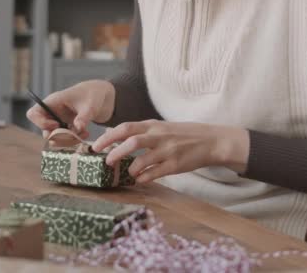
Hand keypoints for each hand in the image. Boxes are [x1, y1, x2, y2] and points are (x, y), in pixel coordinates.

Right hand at [26, 80, 115, 137]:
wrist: (101, 97)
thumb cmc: (93, 95)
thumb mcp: (91, 104)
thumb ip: (84, 116)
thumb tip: (77, 129)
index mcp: (53, 102)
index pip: (33, 114)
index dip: (41, 123)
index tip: (57, 125)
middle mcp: (52, 113)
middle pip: (44, 131)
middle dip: (59, 136)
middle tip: (75, 134)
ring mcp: (58, 121)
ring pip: (55, 138)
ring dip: (69, 140)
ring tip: (84, 134)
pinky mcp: (66, 128)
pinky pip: (65, 140)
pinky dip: (74, 140)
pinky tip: (86, 133)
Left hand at [91, 120, 249, 183]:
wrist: (210, 140)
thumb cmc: (182, 134)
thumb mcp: (161, 127)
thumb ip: (142, 132)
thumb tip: (116, 139)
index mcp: (152, 125)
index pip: (125, 127)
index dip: (108, 137)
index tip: (95, 146)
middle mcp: (159, 136)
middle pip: (131, 141)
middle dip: (115, 151)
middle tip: (106, 161)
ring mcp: (167, 150)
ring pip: (143, 159)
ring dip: (131, 168)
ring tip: (127, 173)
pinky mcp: (176, 164)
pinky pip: (156, 173)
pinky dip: (145, 177)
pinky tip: (140, 180)